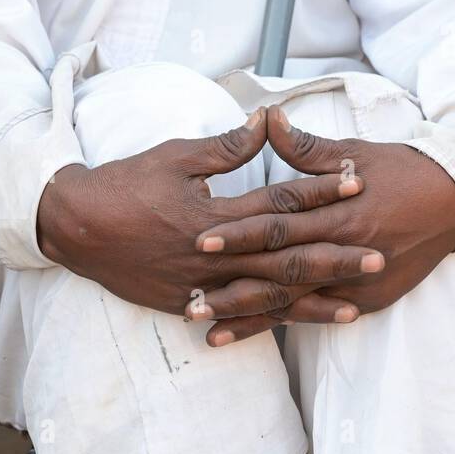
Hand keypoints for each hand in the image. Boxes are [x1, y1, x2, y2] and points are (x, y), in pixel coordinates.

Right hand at [36, 108, 378, 317]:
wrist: (76, 227)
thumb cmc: (124, 184)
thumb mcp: (174, 156)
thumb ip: (226, 148)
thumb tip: (267, 123)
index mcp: (214, 214)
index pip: (278, 202)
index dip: (319, 190)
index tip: (357, 180)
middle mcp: (213, 256)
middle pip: (285, 260)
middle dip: (334, 259)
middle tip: (378, 258)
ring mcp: (200, 287)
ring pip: (267, 299)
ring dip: (313, 304)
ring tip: (355, 308)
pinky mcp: (186, 305)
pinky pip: (234, 319)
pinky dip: (266, 327)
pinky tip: (298, 330)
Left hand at [188, 104, 454, 344]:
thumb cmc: (401, 171)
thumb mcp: (354, 152)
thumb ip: (305, 146)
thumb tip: (266, 118)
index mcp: (337, 211)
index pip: (278, 224)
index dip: (238, 234)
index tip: (198, 240)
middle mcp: (344, 251)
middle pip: (279, 274)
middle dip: (233, 291)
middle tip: (191, 303)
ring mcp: (356, 283)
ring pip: (293, 305)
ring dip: (249, 320)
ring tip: (209, 334)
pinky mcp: (366, 303)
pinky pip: (317, 318)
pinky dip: (282, 327)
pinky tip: (250, 337)